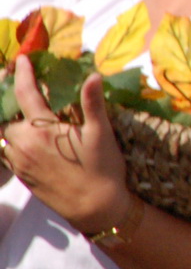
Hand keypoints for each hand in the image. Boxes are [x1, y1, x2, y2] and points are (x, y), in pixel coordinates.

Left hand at [1, 59, 129, 233]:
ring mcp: (20, 161)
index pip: (26, 94)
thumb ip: (92, 103)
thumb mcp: (101, 134)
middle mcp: (24, 144)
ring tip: (21, 113)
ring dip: (10, 122)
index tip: (22, 60)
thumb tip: (93, 75)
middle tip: (17, 86)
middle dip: (10, 99)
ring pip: (4, 135)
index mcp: (43, 130)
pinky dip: (11, 141)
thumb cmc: (102, 169)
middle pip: (6, 115)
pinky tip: (24, 139)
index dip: (23, 74)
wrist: (95, 208)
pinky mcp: (21, 176)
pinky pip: (7, 153)